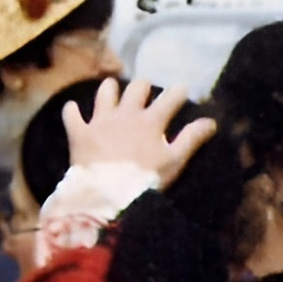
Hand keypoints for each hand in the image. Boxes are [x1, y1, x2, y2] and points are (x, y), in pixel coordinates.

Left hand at [62, 77, 208, 184]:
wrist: (108, 194)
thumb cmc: (145, 179)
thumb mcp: (174, 160)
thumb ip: (191, 139)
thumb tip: (211, 121)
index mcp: (151, 120)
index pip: (170, 96)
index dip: (178, 91)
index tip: (181, 91)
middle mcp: (126, 114)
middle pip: (137, 87)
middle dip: (143, 86)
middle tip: (144, 91)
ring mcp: (100, 121)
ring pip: (105, 92)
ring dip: (109, 88)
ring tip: (111, 88)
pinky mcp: (79, 133)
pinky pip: (71, 115)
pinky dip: (71, 111)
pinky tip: (72, 108)